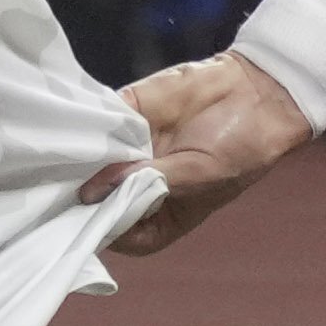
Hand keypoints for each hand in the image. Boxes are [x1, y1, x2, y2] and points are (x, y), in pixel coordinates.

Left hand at [81, 46, 314, 253]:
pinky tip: (78, 131)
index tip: (90, 215)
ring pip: (93, 161)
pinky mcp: (129, 113)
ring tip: (66, 160)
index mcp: (163, 215)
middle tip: (67, 187)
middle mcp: (141, 184)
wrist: (258, 92)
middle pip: (100, 198)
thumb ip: (147, 180)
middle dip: (84, 194)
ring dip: (80, 161)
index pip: (121, 233)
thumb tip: (96, 188)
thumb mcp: (198, 175)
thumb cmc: (240, 148)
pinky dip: (86, 126)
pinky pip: (99, 122)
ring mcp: (132, 149)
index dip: (103, 228)